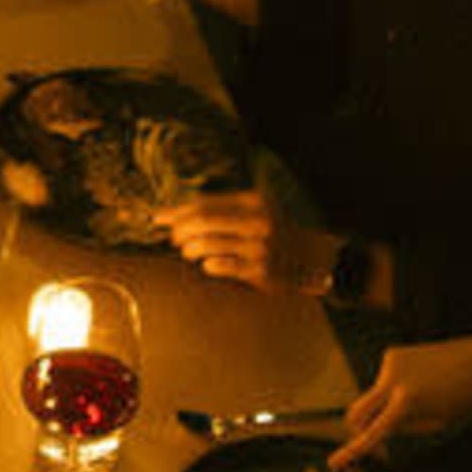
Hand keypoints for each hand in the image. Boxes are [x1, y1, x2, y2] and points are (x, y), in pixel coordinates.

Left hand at [158, 186, 339, 298]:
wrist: (313, 260)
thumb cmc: (275, 234)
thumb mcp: (257, 211)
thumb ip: (223, 210)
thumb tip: (178, 214)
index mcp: (254, 201)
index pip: (205, 203)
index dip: (178, 211)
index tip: (158, 217)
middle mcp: (258, 221)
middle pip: (203, 221)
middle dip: (179, 230)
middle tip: (171, 238)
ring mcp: (260, 246)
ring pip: (208, 245)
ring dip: (190, 250)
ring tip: (189, 252)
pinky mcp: (260, 270)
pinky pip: (221, 266)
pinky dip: (208, 265)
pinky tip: (208, 265)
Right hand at [333, 333, 471, 471]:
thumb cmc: (464, 400)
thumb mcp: (438, 424)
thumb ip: (406, 428)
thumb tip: (380, 430)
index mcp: (406, 403)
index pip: (372, 433)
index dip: (352, 451)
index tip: (335, 463)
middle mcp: (392, 381)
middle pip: (357, 413)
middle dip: (360, 429)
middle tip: (377, 440)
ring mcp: (390, 364)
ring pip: (373, 397)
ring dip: (385, 406)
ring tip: (420, 400)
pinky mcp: (393, 354)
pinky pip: (383, 380)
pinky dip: (393, 388)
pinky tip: (419, 384)